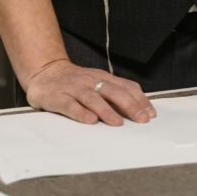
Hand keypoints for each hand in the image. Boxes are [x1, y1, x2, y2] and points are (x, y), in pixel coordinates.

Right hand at [25, 59, 156, 125]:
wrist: (45, 72)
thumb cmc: (75, 82)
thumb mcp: (97, 82)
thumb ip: (113, 93)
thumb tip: (137, 110)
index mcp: (103, 77)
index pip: (126, 86)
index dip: (140, 100)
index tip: (151, 114)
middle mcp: (91, 81)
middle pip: (114, 91)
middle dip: (130, 105)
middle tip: (142, 120)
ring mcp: (74, 88)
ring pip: (93, 98)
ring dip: (107, 111)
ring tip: (118, 123)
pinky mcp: (58, 97)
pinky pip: (70, 105)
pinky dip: (81, 113)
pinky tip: (90, 121)